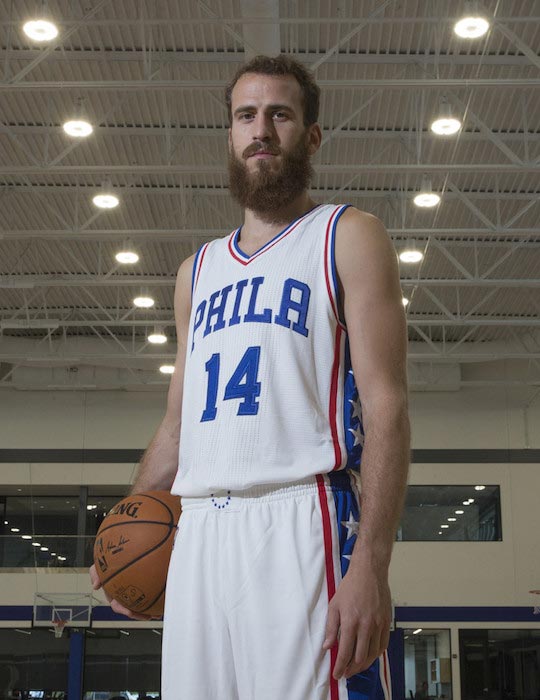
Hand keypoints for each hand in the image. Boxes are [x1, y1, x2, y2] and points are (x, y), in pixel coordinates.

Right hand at [89, 563, 156, 620]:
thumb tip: (95, 586)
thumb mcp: (99, 566)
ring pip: (141, 604)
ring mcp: (134, 590)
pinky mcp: (143, 586)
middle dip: (140, 614)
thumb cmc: (110, 560)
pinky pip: (149, 594)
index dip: (123, 610)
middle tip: (148, 616)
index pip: (117, 605)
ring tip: (158, 613)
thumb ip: (95, 573)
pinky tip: (162, 599)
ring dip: (149, 610)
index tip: (130, 612)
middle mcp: (124, 594)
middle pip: (132, 608)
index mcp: (114, 593)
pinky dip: (155, 598)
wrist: (125, 551)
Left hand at [322, 562, 390, 679]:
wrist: (369, 572)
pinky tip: (370, 656)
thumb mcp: (334, 605)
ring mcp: (378, 624)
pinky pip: (383, 645)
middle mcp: (366, 625)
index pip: (345, 652)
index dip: (340, 666)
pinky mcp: (386, 622)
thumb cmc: (351, 586)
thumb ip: (331, 628)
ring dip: (364, 664)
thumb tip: (327, 646)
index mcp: (351, 621)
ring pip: (373, 654)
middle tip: (346, 672)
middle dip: (352, 669)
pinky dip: (376, 654)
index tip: (337, 673)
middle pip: (360, 657)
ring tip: (356, 667)